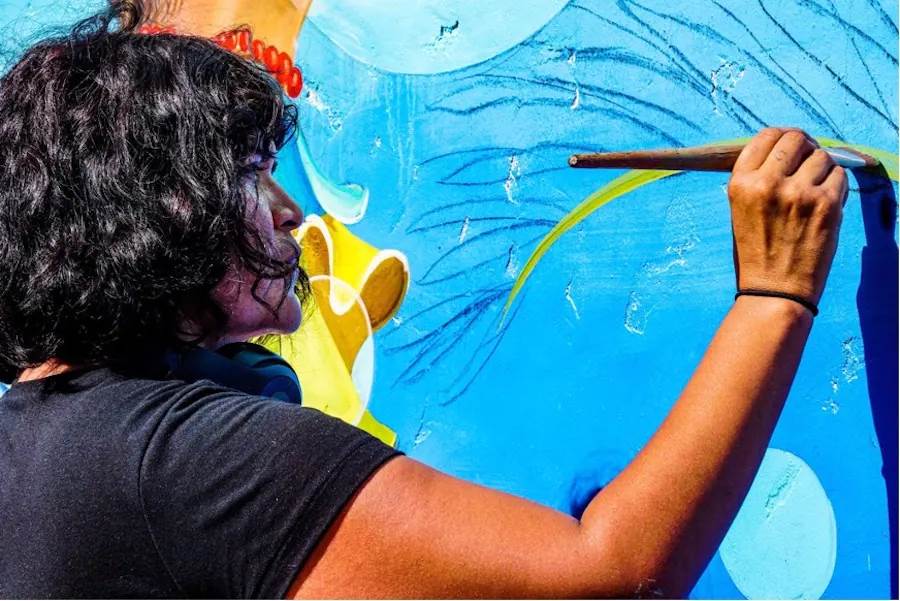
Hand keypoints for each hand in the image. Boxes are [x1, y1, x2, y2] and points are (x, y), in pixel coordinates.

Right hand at [728, 128, 848, 305]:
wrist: (774, 291)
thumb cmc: (756, 251)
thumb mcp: (741, 209)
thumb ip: (759, 177)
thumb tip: (788, 147)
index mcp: (741, 183)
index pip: (766, 136)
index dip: (782, 137)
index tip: (789, 146)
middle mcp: (768, 183)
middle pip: (796, 139)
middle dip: (804, 146)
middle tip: (806, 161)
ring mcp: (799, 193)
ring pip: (821, 156)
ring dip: (821, 169)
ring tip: (812, 192)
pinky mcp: (827, 205)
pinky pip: (839, 176)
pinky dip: (835, 185)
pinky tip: (824, 204)